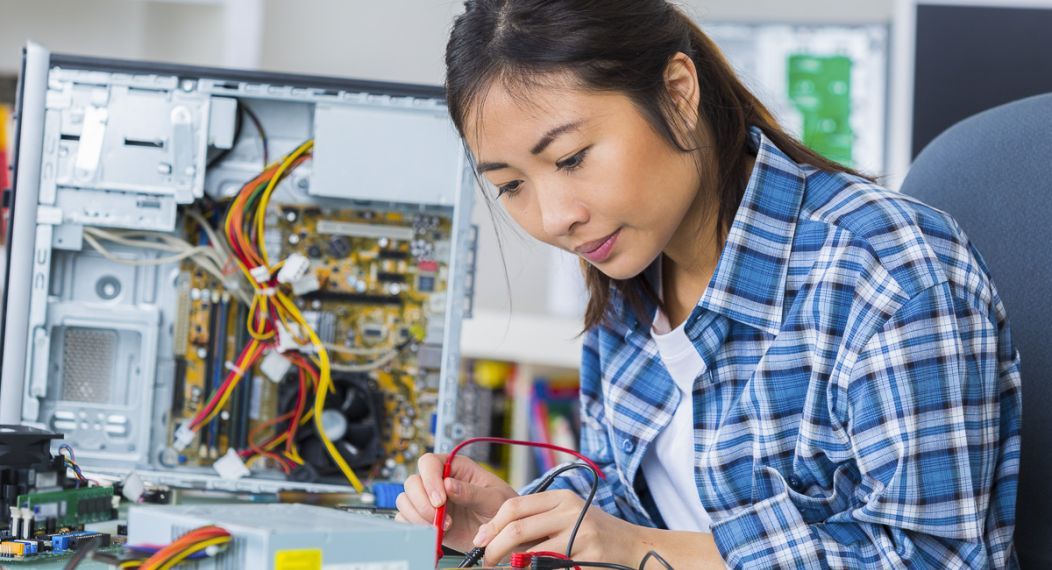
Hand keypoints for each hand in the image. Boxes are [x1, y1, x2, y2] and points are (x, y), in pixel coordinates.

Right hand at [394, 452, 517, 551]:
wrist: (500, 533)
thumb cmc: (501, 508)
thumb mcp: (493, 498)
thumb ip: (472, 492)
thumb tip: (448, 485)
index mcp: (455, 467)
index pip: (429, 462)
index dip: (429, 480)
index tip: (440, 500)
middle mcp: (438, 481)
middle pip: (412, 482)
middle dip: (422, 502)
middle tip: (440, 518)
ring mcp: (429, 500)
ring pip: (406, 501)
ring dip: (419, 516)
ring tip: (443, 527)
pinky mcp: (425, 518)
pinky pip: (406, 519)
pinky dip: (415, 527)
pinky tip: (434, 532)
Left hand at [472, 489, 643, 565]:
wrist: (633, 547)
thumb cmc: (591, 533)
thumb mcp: (566, 516)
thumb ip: (536, 521)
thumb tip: (490, 536)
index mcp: (561, 497)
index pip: (515, 506)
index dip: (491, 525)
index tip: (479, 542)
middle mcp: (571, 511)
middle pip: (518, 528)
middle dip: (494, 548)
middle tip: (485, 562)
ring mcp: (581, 535)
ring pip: (531, 553)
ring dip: (511, 565)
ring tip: (505, 569)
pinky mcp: (588, 558)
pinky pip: (549, 568)